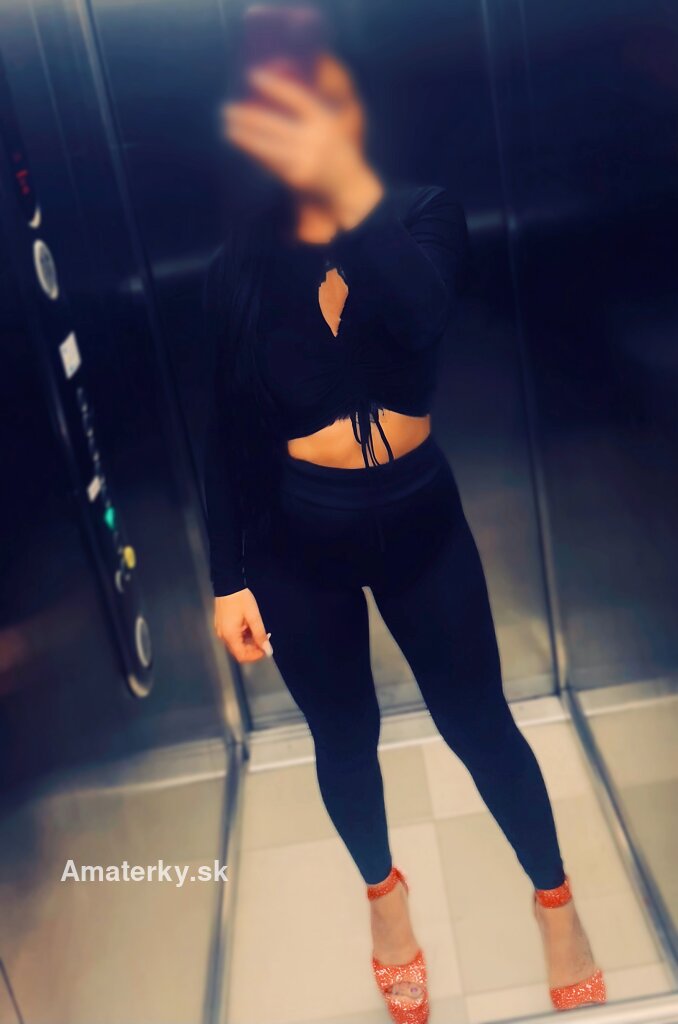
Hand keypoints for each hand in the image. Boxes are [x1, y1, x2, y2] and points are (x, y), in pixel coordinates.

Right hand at [214, 588, 272, 663]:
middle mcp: (223, 636)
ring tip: (260, 630)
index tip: (266, 649)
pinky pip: (233, 636)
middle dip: (253, 648)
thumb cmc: (241, 600)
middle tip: (265, 639)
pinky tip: (250, 626)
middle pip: (239, 651)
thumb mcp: (253, 617)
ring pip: (237, 644)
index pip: (242, 656)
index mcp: (230, 636)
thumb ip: (260, 635)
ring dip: (249, 642)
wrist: (228, 584)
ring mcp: (221, 631)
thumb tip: (268, 651)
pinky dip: (243, 636)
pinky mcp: (222, 625)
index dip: (255, 656)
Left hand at [223, 69, 382, 226]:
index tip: (252, 76)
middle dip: (249, 116)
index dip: (275, 86)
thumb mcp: (329, 128)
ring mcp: (306, 159)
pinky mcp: (297, 177)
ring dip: (245, 136)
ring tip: (228, 126)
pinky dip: (255, 153)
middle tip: (228, 108)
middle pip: (275, 124)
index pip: (297, 98)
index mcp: (324, 121)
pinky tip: (242, 145)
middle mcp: (315, 139)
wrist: (349, 187)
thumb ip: (307, 116)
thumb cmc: (335, 153)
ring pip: (268, 145)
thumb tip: (272, 99)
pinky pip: (270, 162)